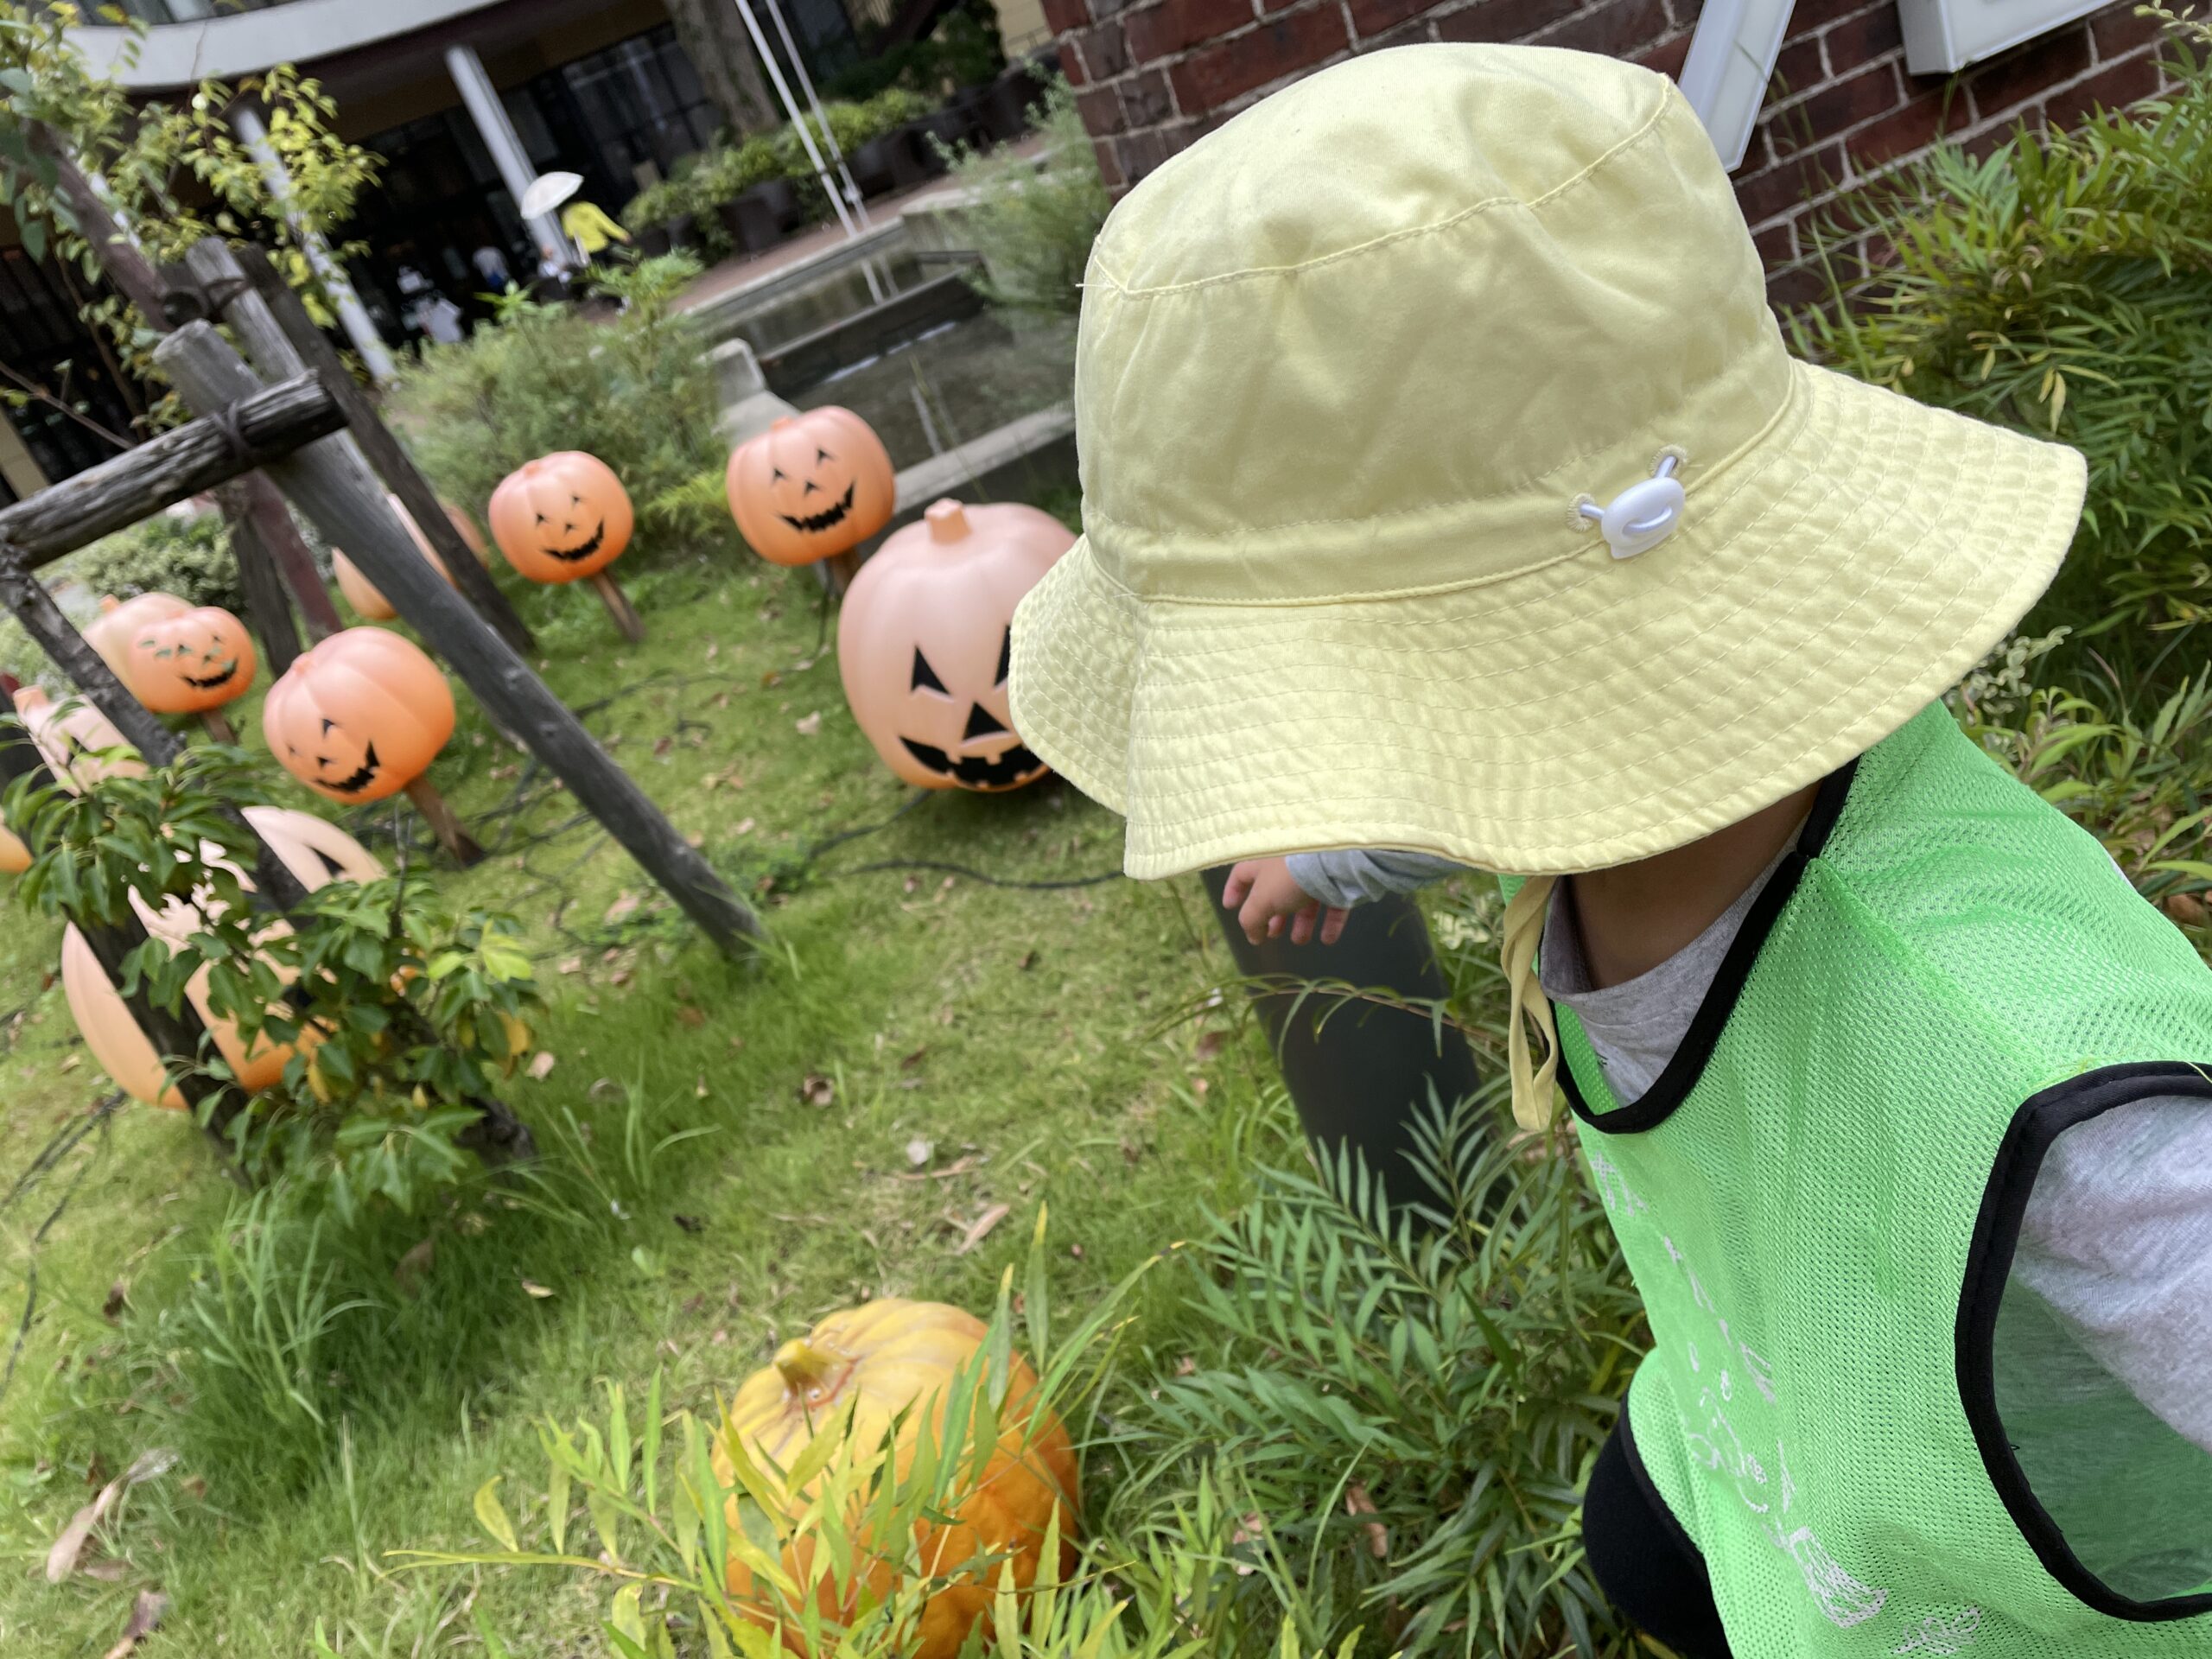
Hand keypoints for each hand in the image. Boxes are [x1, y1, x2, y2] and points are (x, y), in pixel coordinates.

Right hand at [1222, 857, 1349, 946]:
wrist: (1332, 861)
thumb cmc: (1288, 877)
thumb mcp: (1261, 901)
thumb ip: (1251, 920)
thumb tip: (1253, 936)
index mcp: (1263, 862)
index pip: (1241, 874)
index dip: (1234, 891)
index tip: (1230, 906)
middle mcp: (1286, 864)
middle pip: (1276, 892)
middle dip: (1274, 916)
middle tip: (1273, 934)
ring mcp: (1313, 871)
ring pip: (1304, 899)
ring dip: (1302, 923)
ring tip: (1300, 940)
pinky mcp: (1337, 880)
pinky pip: (1331, 903)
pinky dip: (1329, 923)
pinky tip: (1327, 938)